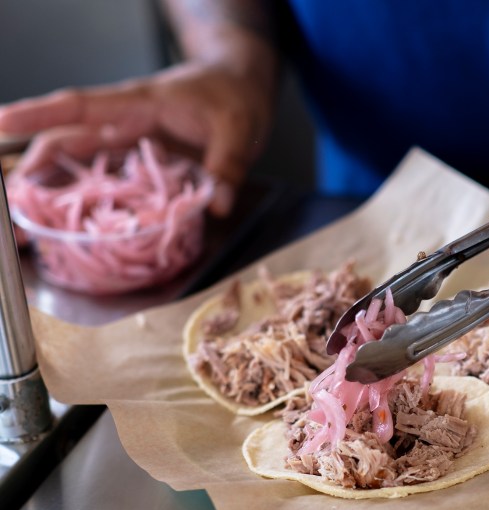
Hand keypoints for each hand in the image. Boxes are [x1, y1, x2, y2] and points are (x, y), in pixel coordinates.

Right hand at [0, 61, 273, 215]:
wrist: (241, 84)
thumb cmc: (234, 95)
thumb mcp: (238, 128)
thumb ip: (228, 166)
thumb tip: (218, 205)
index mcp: (141, 104)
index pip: (81, 107)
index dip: (40, 114)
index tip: (2, 124)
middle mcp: (128, 124)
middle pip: (69, 142)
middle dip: (35, 168)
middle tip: (13, 201)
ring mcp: (133, 143)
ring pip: (82, 163)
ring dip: (55, 188)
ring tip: (32, 221)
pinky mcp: (144, 160)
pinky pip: (110, 179)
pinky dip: (92, 198)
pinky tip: (76, 222)